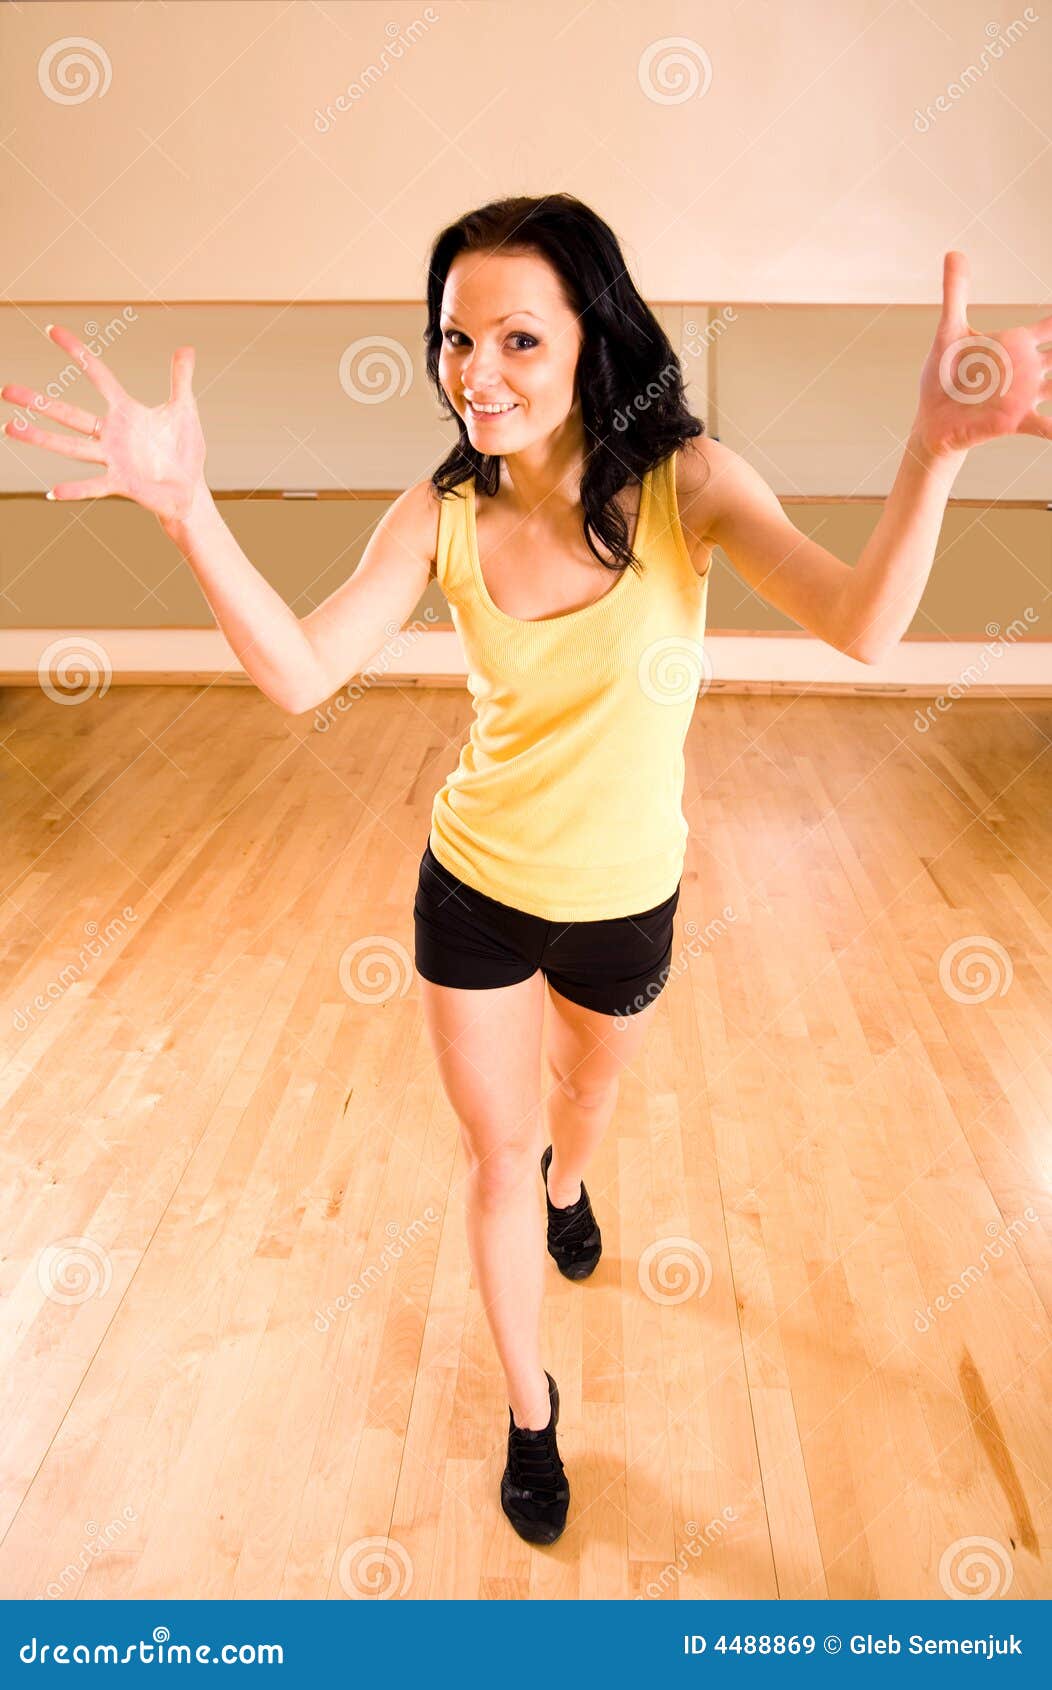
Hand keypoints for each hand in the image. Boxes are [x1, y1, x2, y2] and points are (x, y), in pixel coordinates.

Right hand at [2, 323, 206, 521]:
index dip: (77, 352)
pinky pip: (94, 485)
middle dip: (38, 402)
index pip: (98, 375)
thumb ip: (180, 379)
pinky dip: (75, 489)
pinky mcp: (121, 483)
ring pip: (70, 447)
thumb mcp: (184, 410)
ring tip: (9, 429)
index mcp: (126, 412)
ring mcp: (113, 458)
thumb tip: (185, 348)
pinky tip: (52, 492)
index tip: (52, 330)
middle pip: (69, 414)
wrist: (190, 491)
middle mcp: (112, 434)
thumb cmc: (184, 452)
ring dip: (41, 438)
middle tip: (6, 390)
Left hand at [911, 251, 1051, 458]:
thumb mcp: (949, 331)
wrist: (931, 421)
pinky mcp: (1014, 420)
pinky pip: (1044, 425)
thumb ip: (956, 294)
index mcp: (1014, 346)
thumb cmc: (943, 378)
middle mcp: (1026, 370)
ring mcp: (1023, 396)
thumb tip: (953, 252)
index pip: (1049, 327)